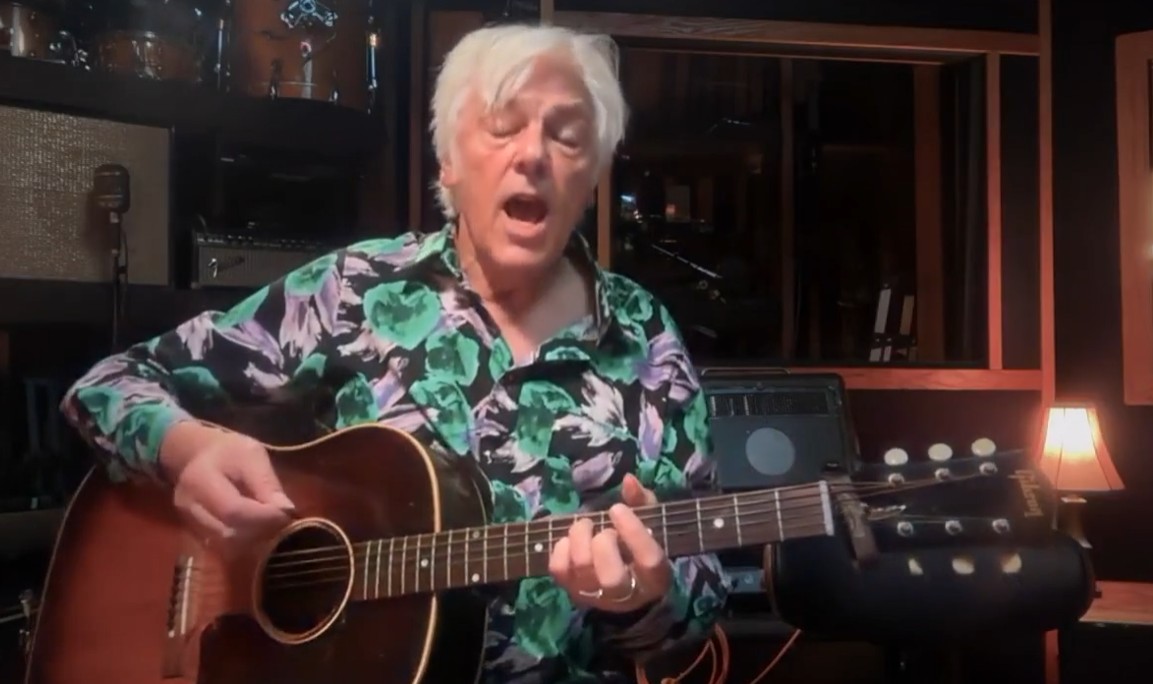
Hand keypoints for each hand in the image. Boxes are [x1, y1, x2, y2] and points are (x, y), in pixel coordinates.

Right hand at [160, 421, 294, 544]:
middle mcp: (188, 506)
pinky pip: (221, 546)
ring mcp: (188, 522)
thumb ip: (266, 482)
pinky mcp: (193, 532)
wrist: (198, 455)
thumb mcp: (252, 455)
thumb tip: (287, 510)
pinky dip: (242, 542)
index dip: (263, 517)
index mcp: (200, 480)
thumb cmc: (229, 451)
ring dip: (253, 540)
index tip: (286, 514)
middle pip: (228, 532)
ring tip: (271, 525)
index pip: (233, 510)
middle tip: (282, 521)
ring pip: (225, 544)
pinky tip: (257, 530)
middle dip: (260, 530)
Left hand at [548, 474, 672, 612]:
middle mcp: (627, 594)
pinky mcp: (572, 591)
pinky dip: (560, 549)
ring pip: (583, 570)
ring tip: (585, 526)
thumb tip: (629, 480)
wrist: (624, 584)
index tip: (617, 508)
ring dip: (579, 538)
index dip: (633, 531)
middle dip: (603, 543)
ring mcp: (596, 596)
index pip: (649, 560)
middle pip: (611, 576)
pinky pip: (558, 570)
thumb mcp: (649, 523)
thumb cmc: (639, 547)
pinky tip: (569, 540)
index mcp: (655, 578)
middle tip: (602, 528)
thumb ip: (642, 501)